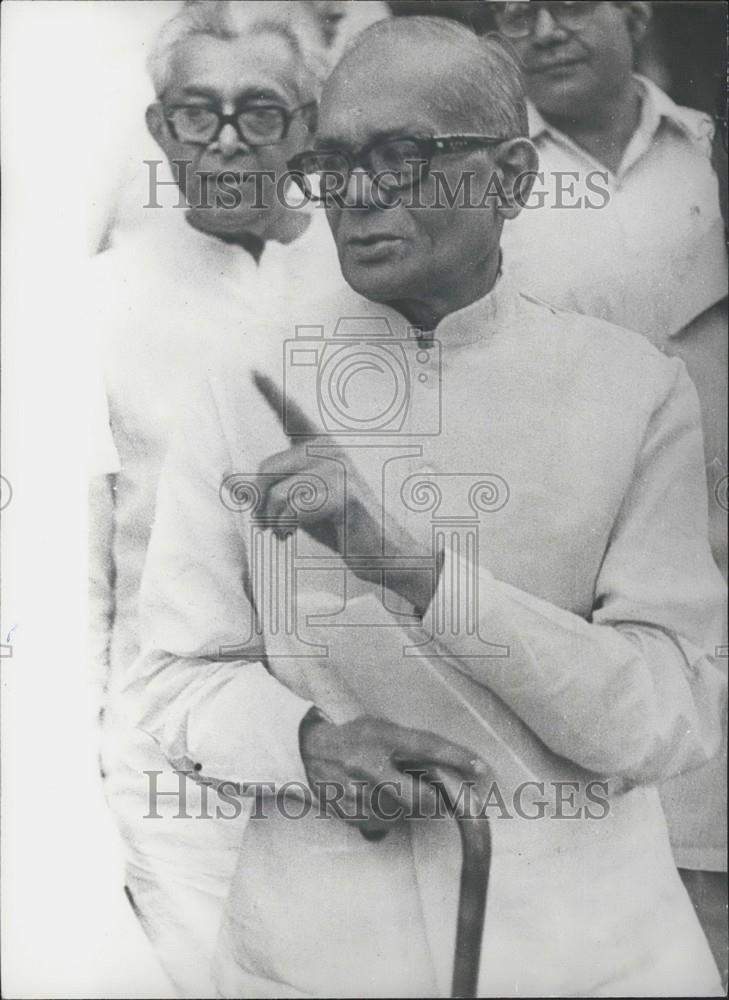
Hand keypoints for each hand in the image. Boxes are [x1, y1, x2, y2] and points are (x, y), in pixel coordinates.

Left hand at [254, 371, 439, 613]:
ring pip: (277, 493)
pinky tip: (291, 535)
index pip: (290, 415)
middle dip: (258, 503)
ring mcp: (338, 469)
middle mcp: (328, 450)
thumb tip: (226, 477)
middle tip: (265, 524)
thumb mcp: (292, 506)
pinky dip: (286, 526)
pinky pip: (294, 508)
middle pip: (266, 468)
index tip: (252, 370)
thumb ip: (262, 491)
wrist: (377, 550)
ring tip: (282, 532)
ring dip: (272, 520)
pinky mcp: (343, 493)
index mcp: (317, 446)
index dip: (270, 392)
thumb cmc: (335, 524)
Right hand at [299, 712, 492, 839]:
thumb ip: (409, 744)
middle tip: (435, 796)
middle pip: (418, 797)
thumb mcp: (380, 728)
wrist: (310, 752)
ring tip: (391, 788)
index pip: (426, 747)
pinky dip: (388, 814)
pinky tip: (376, 797)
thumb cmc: (354, 738)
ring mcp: (357, 793)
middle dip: (432, 800)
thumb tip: (446, 765)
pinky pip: (384, 823)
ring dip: (406, 806)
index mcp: (379, 737)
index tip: (480, 767)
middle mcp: (367, 765)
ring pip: (403, 813)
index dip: (456, 758)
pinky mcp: (350, 813)